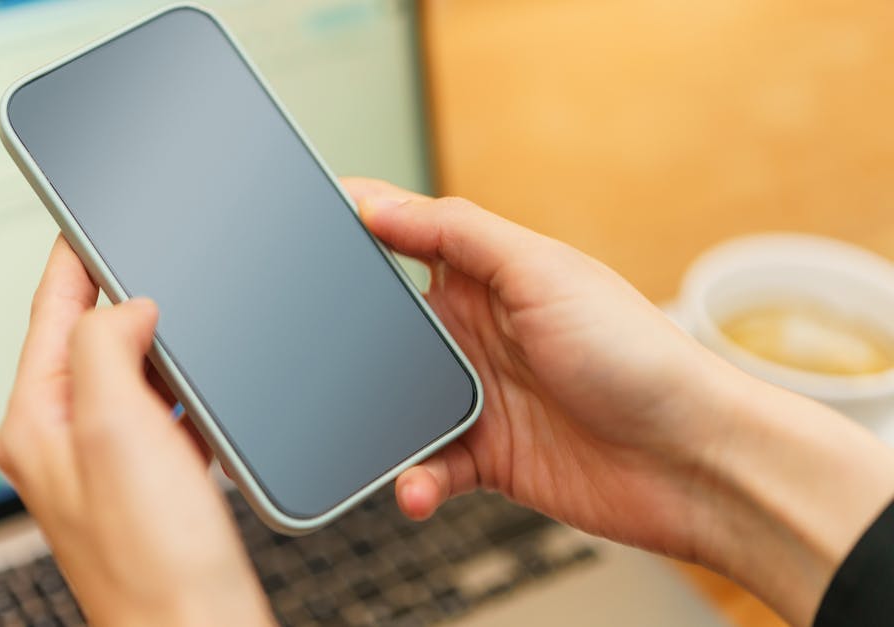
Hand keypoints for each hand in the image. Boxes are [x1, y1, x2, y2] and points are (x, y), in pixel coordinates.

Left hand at [0, 237, 270, 626]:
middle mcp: (66, 441)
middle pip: (88, 340)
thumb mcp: (114, 428)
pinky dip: (184, 390)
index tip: (84, 213)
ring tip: (183, 308)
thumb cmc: (152, 559)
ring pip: (131, 376)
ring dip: (157, 342)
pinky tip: (207, 389)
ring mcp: (111, 464)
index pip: (50, 314)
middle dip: (118, 294)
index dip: (71, 259)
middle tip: (144, 249)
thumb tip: (127, 305)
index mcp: (38, 422)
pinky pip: (164, 414)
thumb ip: (106, 347)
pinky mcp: (154, 483)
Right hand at [345, 178, 893, 625]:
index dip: (358, 236)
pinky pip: (427, 467)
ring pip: (395, 404)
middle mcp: (477, 332)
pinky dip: (415, 481)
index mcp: (487, 276)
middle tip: (307, 356)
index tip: (301, 238)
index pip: (405, 243)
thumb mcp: (542, 272)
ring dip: (377, 425)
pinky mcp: (487, 456)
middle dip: (347, 344)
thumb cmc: (637, 355)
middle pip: (386, 331)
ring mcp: (480, 396)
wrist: (694, 461)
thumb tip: (376, 202)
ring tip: (369, 439)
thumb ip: (456, 233)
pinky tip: (419, 488)